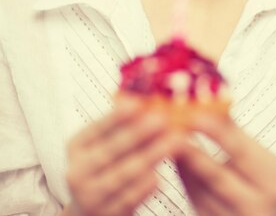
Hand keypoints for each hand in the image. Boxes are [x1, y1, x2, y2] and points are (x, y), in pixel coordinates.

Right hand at [65, 95, 183, 215]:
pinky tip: (160, 175)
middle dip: (138, 134)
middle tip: (162, 119)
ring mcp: (88, 197)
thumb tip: (141, 97)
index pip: (96, 129)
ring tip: (174, 141)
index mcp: (75, 147)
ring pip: (122, 175)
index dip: (116, 117)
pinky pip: (127, 200)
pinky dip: (143, 188)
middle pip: (110, 151)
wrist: (91, 211)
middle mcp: (76, 172)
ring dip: (151, 157)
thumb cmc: (104, 166)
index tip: (137, 104)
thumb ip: (119, 125)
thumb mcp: (102, 144)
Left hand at [175, 114, 275, 215]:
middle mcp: (257, 207)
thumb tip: (213, 102)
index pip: (241, 152)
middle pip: (217, 176)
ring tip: (168, 140)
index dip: (217, 132)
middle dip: (190, 151)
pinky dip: (185, 181)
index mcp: (274, 182)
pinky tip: (178, 162)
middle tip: (170, 128)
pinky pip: (197, 203)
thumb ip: (238, 137)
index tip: (196, 113)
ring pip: (200, 192)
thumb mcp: (269, 160)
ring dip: (183, 165)